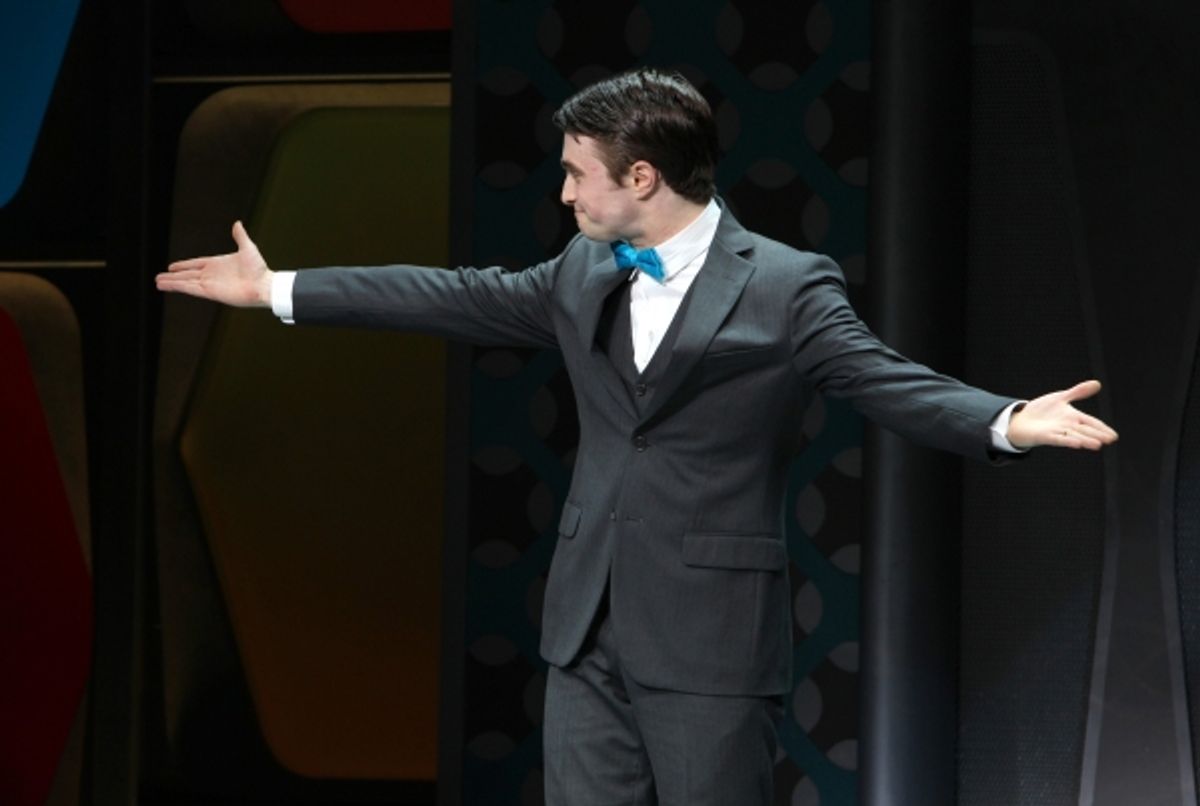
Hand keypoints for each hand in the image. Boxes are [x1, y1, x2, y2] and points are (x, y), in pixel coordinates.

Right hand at [156, 221, 272, 306]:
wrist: (264, 285)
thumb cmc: (259, 269)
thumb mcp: (248, 248)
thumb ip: (240, 236)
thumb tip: (237, 223)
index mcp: (218, 264)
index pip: (195, 264)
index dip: (184, 265)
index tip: (172, 266)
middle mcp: (212, 275)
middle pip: (187, 274)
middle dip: (173, 276)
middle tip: (160, 277)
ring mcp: (210, 284)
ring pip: (186, 282)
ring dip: (172, 283)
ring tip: (158, 283)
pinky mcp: (211, 292)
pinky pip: (191, 289)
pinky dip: (179, 287)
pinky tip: (168, 287)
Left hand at [1007, 379, 1117, 450]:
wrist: (1021, 420)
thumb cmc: (1042, 411)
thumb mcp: (1060, 397)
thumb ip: (1078, 392)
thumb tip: (1097, 384)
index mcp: (1073, 417)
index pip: (1091, 423)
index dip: (1102, 428)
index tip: (1114, 436)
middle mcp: (1067, 426)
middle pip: (1085, 430)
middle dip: (1097, 435)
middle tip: (1110, 440)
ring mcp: (1057, 432)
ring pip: (1074, 436)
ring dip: (1085, 440)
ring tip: (1098, 444)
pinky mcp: (1045, 436)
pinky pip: (1058, 439)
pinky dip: (1067, 441)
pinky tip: (1077, 444)